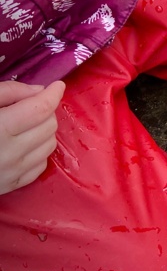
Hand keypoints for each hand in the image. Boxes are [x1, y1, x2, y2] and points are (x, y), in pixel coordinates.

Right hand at [0, 81, 64, 195]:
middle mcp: (10, 153)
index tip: (56, 85)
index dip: (53, 93)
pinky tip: (23, 144)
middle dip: (45, 111)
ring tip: (25, 123)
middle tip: (29, 105)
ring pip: (50, 144)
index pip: (40, 108)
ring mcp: (13, 172)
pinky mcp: (12, 185)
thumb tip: (39, 91)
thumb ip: (7, 92)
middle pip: (49, 125)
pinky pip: (41, 164)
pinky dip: (38, 151)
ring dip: (44, 130)